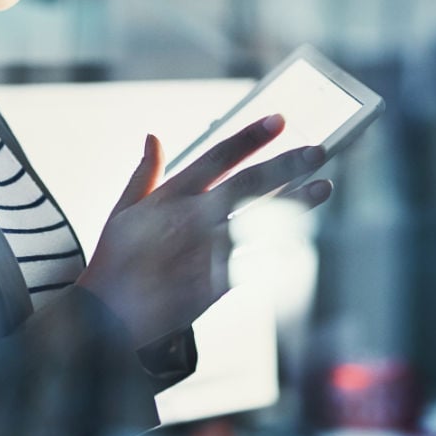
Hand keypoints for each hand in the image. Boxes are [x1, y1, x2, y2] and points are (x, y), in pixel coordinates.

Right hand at [75, 114, 331, 347]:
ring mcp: (209, 250)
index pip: (218, 156)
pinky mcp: (218, 282)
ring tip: (325, 187)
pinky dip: (282, 249)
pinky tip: (305, 238)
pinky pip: (259, 261)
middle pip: (250, 183)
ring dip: (297, 203)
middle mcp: (194, 217)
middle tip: (318, 151)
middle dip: (287, 164)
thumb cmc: (115, 262)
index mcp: (171, 196)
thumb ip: (145, 173)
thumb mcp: (123, 210)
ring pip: (262, 220)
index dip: (251, 137)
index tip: (280, 120)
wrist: (109, 316)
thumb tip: (153, 136)